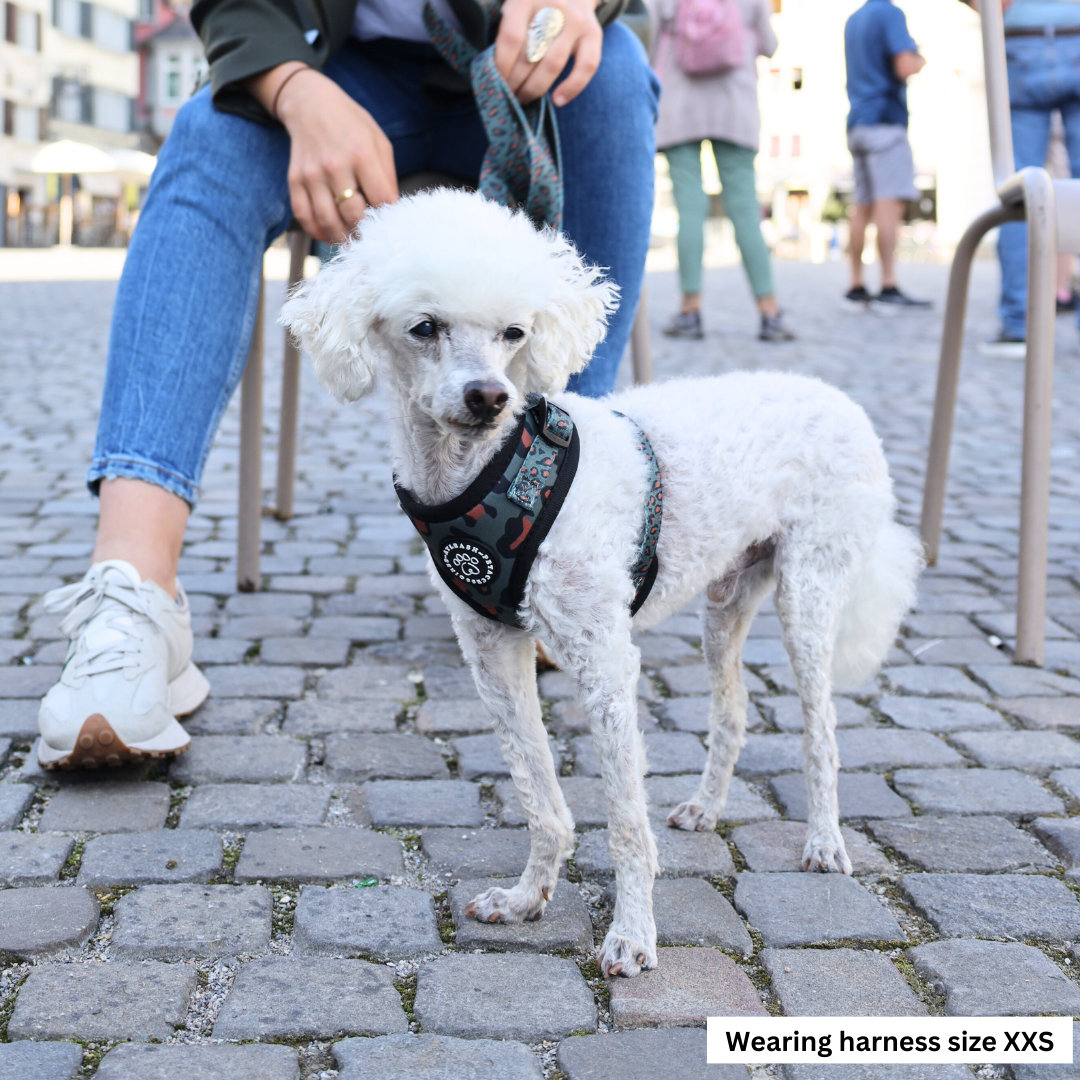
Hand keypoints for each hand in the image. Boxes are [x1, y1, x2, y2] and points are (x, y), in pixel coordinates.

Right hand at [247, 63, 397, 242]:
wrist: (310, 104)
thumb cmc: (350, 123)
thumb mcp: (379, 141)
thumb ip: (388, 176)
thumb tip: (391, 209)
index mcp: (362, 154)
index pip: (380, 200)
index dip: (387, 218)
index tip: (389, 225)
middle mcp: (336, 165)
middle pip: (353, 214)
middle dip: (365, 232)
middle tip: (370, 239)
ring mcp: (313, 174)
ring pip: (328, 220)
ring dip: (342, 238)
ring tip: (352, 242)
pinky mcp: (295, 179)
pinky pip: (303, 215)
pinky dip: (316, 232)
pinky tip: (329, 235)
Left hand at [495, 0, 602, 105]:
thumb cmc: (533, 3)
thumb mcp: (514, 2)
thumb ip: (502, 25)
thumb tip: (487, 64)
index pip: (511, 38)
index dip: (501, 66)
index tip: (494, 81)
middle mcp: (553, 6)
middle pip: (530, 56)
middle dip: (514, 82)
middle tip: (506, 94)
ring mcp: (575, 20)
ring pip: (553, 65)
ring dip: (534, 89)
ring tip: (523, 99)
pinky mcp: (593, 32)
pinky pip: (586, 66)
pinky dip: (572, 87)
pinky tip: (557, 100)